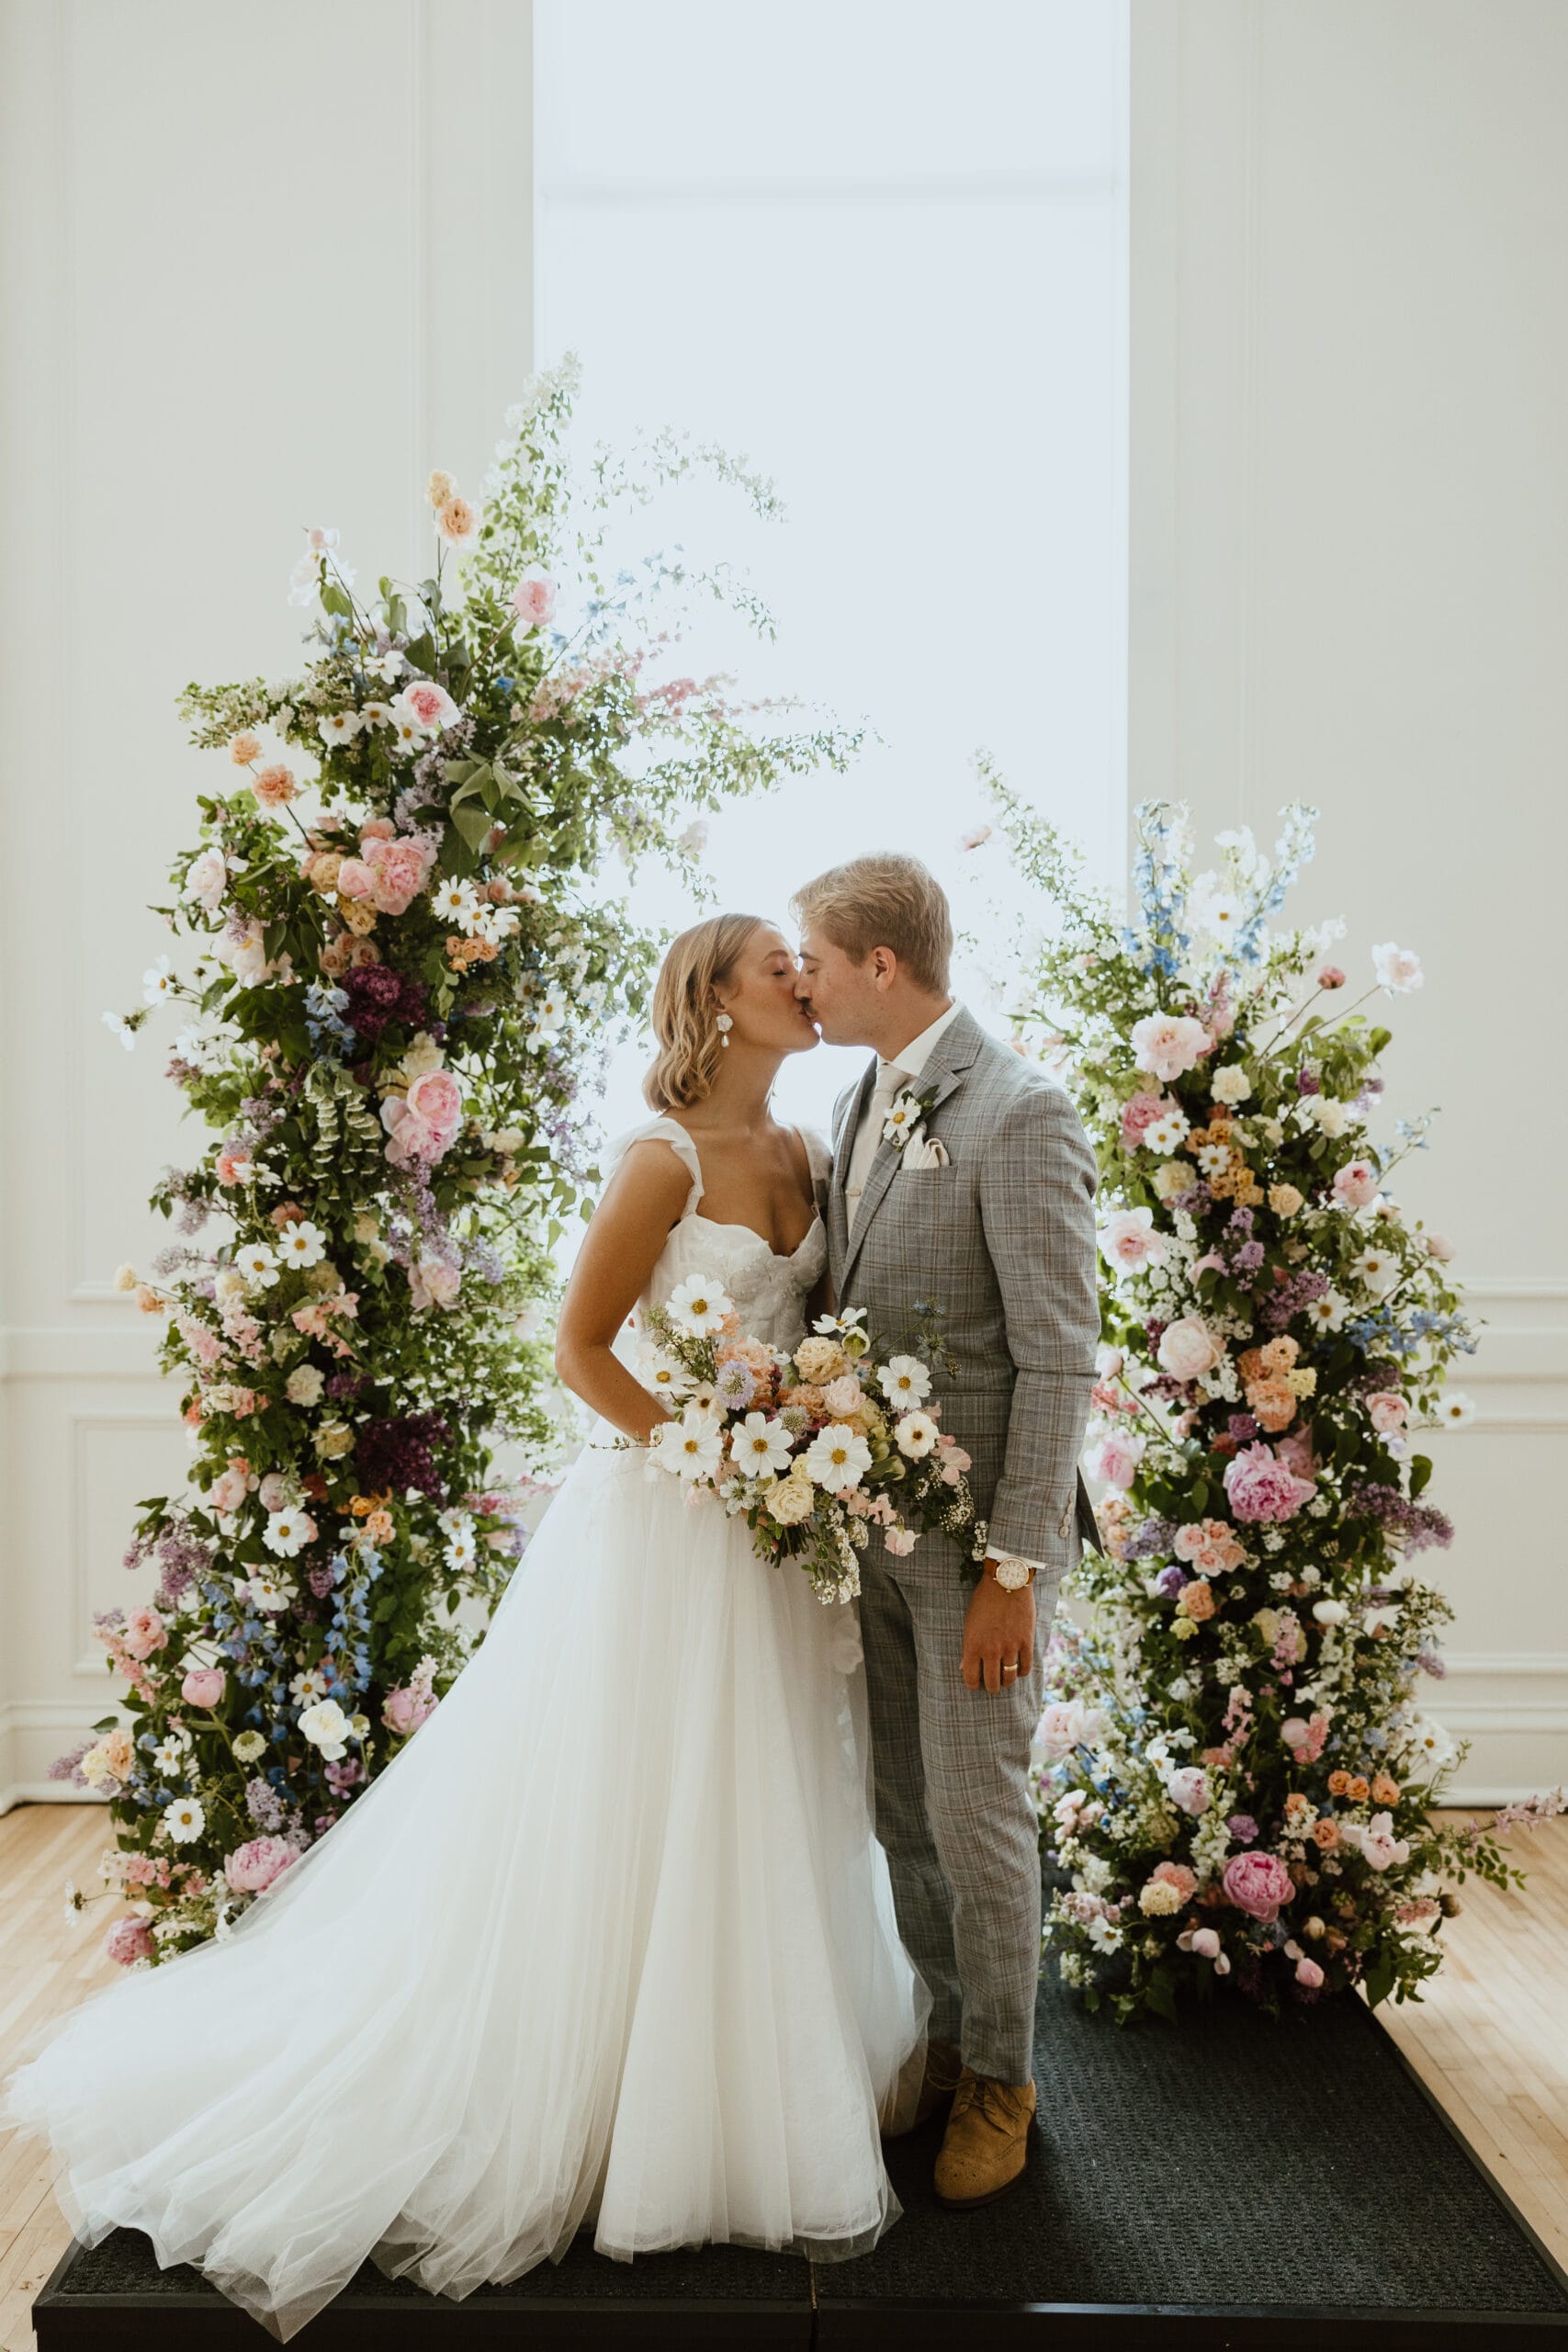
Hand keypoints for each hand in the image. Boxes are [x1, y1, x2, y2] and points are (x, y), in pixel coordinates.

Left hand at [961, 1570, 1035, 1694]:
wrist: (1006, 1581)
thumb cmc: (983, 1600)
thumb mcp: (969, 1622)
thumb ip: (969, 1646)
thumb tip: (964, 1666)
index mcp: (972, 1645)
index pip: (971, 1678)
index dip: (972, 1685)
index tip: (975, 1684)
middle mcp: (990, 1650)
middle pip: (992, 1683)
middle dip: (991, 1687)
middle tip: (992, 1684)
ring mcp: (1010, 1647)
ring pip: (1009, 1678)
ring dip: (1006, 1681)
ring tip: (1005, 1678)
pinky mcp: (1026, 1642)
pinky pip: (1025, 1668)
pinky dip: (1021, 1672)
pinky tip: (1018, 1668)